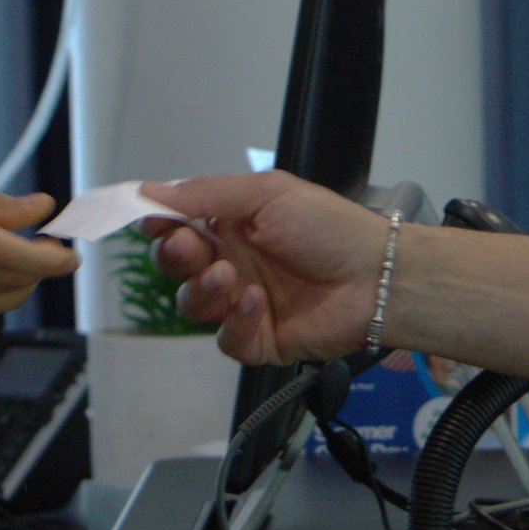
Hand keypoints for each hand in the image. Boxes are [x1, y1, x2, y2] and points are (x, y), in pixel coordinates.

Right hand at [0, 173, 76, 312]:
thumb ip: (1, 206)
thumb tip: (43, 208)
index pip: (23, 260)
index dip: (56, 261)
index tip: (71, 253)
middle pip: (17, 283)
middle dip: (44, 269)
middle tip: (51, 247)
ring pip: (1, 300)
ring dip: (24, 282)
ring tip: (26, 258)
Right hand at [139, 172, 386, 361]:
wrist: (378, 276)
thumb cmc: (330, 227)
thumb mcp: (267, 194)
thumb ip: (207, 194)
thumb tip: (150, 189)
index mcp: (231, 226)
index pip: (177, 227)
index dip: (159, 225)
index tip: (150, 221)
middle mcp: (232, 263)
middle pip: (176, 268)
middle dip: (174, 257)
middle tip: (188, 248)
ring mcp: (243, 304)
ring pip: (193, 305)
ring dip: (202, 290)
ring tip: (228, 277)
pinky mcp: (259, 339)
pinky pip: (226, 339)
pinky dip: (235, 321)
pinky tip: (257, 303)